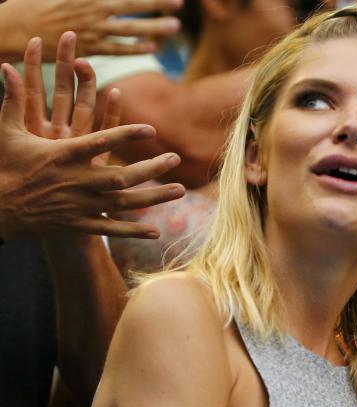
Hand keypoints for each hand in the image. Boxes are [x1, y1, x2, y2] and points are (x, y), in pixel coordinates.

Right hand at [0, 33, 185, 240]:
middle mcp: (75, 181)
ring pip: (123, 203)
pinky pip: (110, 229)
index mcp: (62, 155)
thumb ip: (13, 101)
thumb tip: (5, 67)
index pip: (100, 141)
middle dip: (151, 169)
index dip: (126, 134)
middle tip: (175, 159)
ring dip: (154, 197)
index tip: (150, 128)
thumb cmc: (5, 165)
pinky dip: (133, 231)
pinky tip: (157, 232)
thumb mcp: (7, 131)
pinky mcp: (78, 224)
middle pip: (121, 176)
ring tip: (181, 190)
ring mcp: (79, 205)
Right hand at [12, 0, 182, 57]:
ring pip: (129, 28)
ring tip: (175, 26)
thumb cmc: (34, 4)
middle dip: (155, 3)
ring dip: (153, 27)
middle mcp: (92, 9)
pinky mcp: (89, 48)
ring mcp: (91, 29)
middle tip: (178, 3)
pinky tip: (152, 47)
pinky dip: (134, 48)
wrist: (16, 28)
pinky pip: (116, 49)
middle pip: (130, 4)